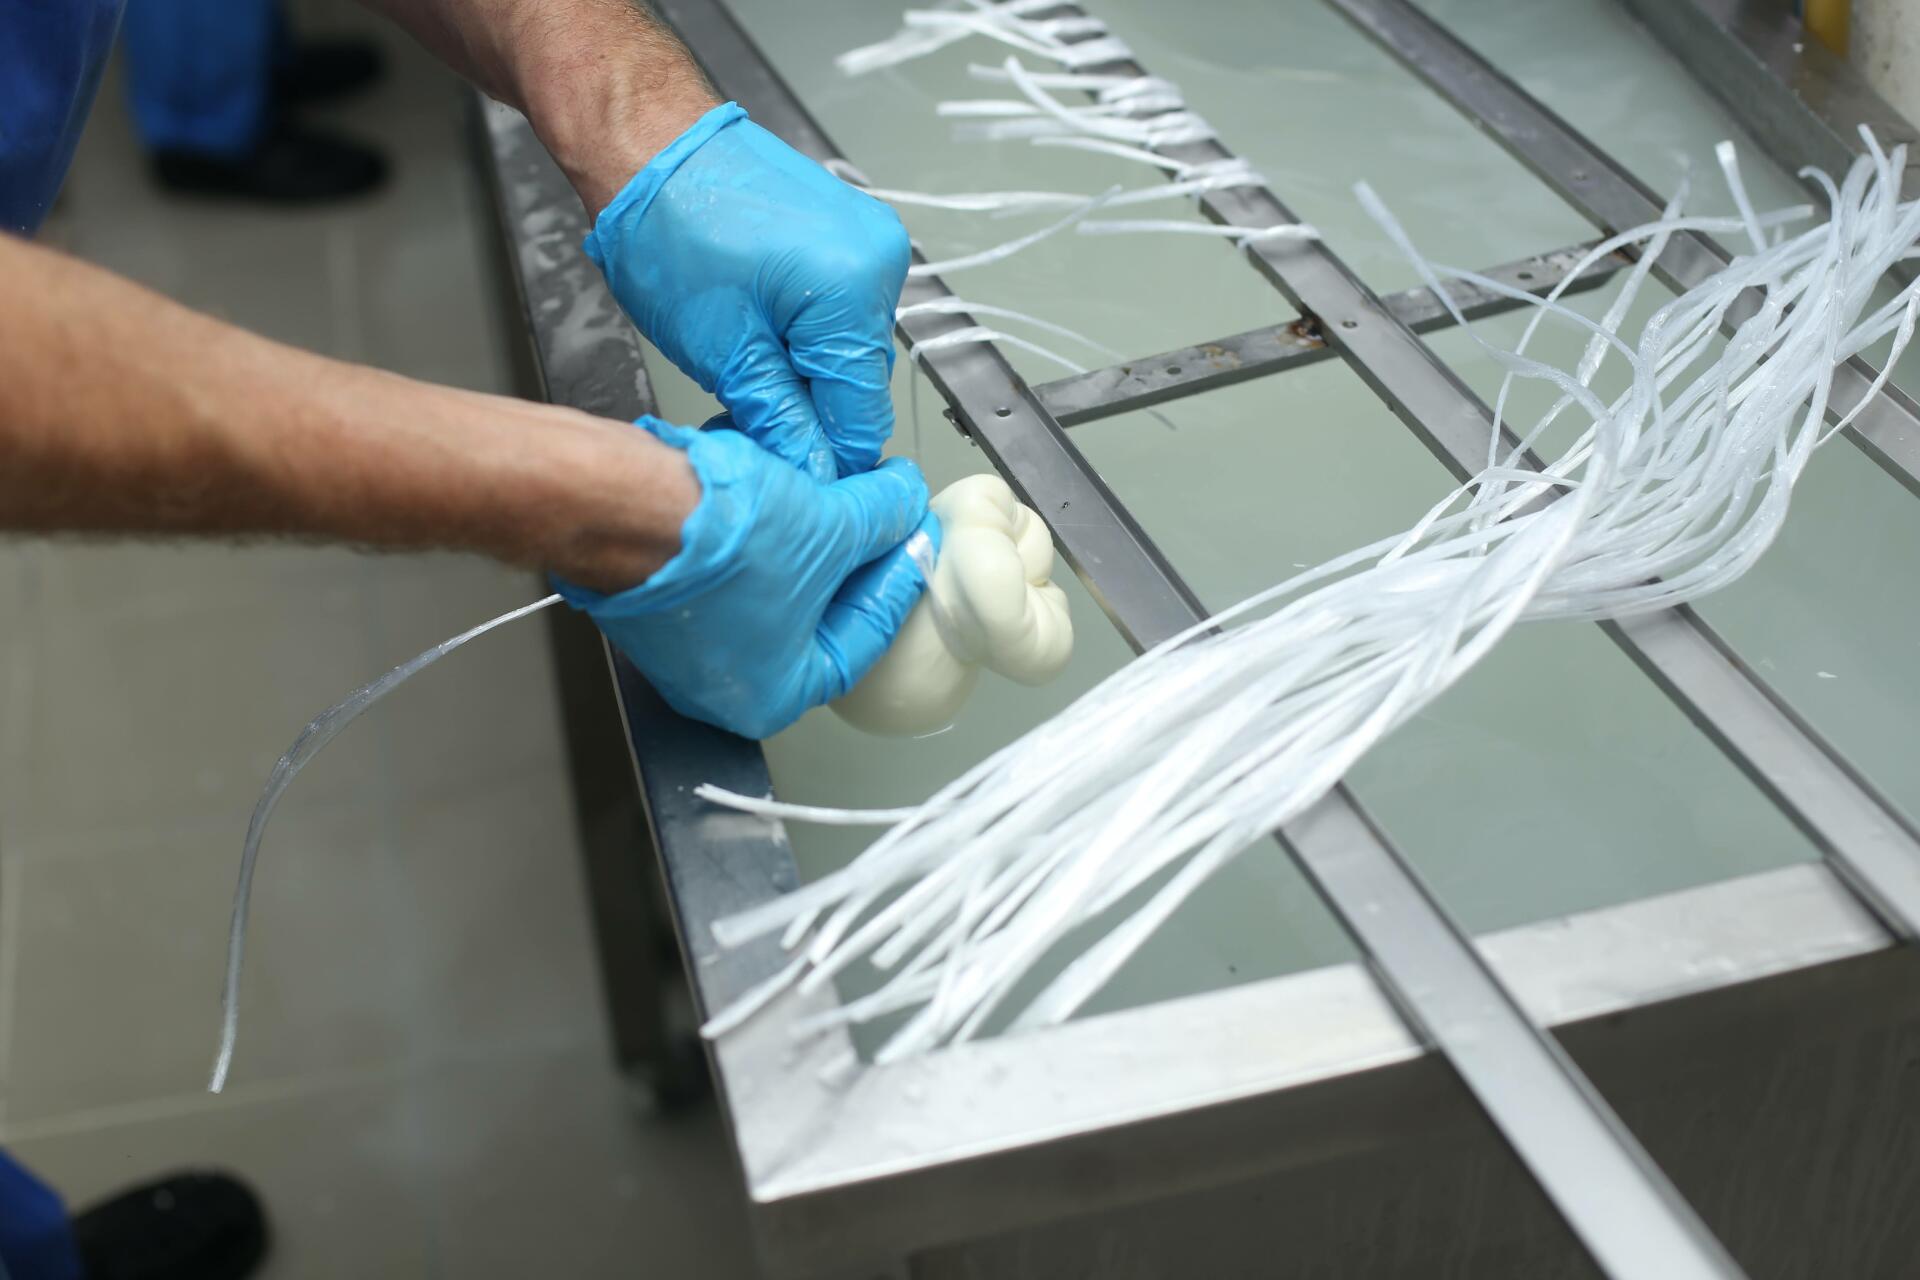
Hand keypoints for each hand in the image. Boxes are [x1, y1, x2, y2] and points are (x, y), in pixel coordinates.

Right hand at [556, 419, 936, 739]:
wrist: (617, 502)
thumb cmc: (717, 543)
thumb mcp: (829, 525)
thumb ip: (880, 517)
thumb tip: (902, 501)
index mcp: (772, 696)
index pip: (863, 639)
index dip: (896, 581)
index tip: (913, 542)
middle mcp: (721, 683)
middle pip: (812, 615)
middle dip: (847, 558)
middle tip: (881, 518)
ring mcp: (681, 642)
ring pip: (766, 584)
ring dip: (801, 537)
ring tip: (832, 494)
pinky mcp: (652, 595)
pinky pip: (723, 565)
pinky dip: (754, 530)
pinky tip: (775, 488)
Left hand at [584, 103, 910, 480]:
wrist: (649, 147)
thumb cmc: (669, 226)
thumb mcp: (723, 350)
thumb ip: (780, 420)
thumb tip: (812, 471)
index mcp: (854, 291)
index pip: (863, 414)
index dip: (824, 455)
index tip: (788, 472)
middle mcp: (879, 263)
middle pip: (859, 381)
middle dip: (809, 409)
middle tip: (746, 413)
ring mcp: (871, 245)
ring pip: (848, 349)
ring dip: (804, 371)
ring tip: (743, 359)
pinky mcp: (852, 237)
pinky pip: (840, 311)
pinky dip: (804, 333)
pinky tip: (758, 326)